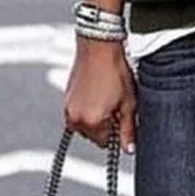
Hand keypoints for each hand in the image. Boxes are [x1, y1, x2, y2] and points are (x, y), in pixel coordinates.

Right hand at [63, 38, 137, 154]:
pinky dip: (87, 109)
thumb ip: (128, 129)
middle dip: (106, 126)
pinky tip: (98, 92)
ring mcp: (68, 110)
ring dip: (96, 118)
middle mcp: (75, 120)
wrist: (98, 46)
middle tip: (116, 104)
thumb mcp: (129, 101)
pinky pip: (78, 114)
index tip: (123, 116)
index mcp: (92, 123)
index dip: (117, 131)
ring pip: (86, 125)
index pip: (106, 143)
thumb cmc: (115, 70)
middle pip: (94, 136)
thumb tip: (129, 149)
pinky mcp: (65, 99)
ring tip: (107, 95)